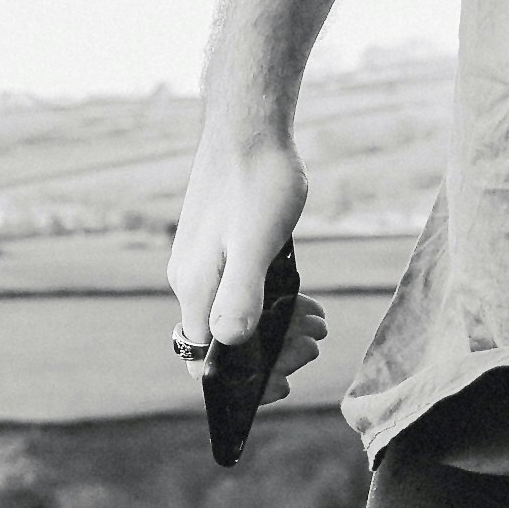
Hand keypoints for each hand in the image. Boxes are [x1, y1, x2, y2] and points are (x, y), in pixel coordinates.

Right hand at [169, 127, 327, 399]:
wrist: (249, 126)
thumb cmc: (257, 180)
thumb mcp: (258, 243)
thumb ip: (241, 294)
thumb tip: (229, 344)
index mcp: (193, 285)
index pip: (203, 358)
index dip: (240, 381)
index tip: (281, 381)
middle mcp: (190, 279)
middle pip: (224, 340)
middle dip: (272, 352)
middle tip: (314, 344)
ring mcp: (203, 261)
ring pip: (237, 314)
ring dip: (278, 327)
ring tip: (318, 323)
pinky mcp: (218, 246)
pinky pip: (243, 289)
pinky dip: (274, 302)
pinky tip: (305, 299)